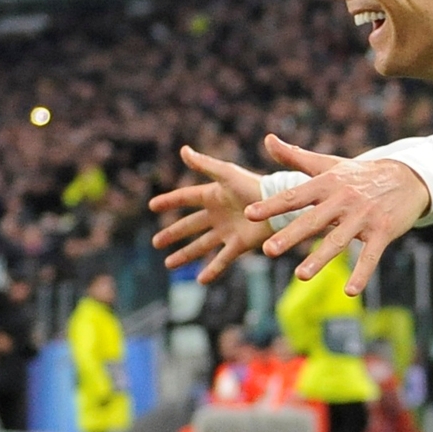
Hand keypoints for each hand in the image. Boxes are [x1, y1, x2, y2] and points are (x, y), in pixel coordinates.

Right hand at [149, 146, 272, 283]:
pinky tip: (200, 280)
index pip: (186, 197)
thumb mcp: (226, 174)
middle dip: (173, 233)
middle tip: (156, 243)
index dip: (170, 201)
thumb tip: (183, 150)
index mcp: (214, 195)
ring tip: (168, 265)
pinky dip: (212, 270)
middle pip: (190, 225)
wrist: (280, 204)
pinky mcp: (240, 244)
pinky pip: (222, 259)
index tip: (152, 206)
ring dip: (185, 255)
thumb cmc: (254, 185)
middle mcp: (219, 214)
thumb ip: (205, 164)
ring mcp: (228, 230)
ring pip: (201, 245)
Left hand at [246, 134, 429, 295]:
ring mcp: (364, 217)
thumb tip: (267, 139)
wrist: (407, 177)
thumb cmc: (360, 174)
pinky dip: (361, 274)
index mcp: (327, 183)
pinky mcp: (383, 232)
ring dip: (319, 258)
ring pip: (339, 240)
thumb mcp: (329, 164)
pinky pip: (370, 256)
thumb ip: (295, 156)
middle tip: (268, 250)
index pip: (296, 194)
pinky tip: (350, 291)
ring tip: (300, 275)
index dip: (273, 204)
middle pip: (313, 220)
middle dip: (290, 235)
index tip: (250, 214)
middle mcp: (344, 200)